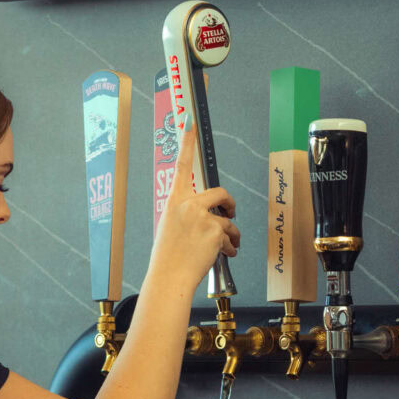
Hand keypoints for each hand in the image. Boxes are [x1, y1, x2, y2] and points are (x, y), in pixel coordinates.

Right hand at [149, 115, 239, 286]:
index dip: (187, 142)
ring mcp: (202, 217)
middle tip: (230, 213)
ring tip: (222, 248)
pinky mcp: (215, 231)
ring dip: (230, 235)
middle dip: (229, 204)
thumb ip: (187, 215)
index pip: (181, 165)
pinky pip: (231, 237)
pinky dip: (230, 247)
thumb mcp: (171, 228)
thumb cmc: (168, 257)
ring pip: (228, 220)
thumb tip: (208, 213)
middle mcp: (187, 205)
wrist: (168, 278)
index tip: (190, 120)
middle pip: (220, 192)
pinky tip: (222, 255)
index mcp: (174, 201)